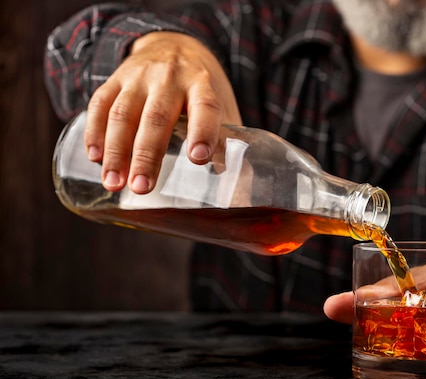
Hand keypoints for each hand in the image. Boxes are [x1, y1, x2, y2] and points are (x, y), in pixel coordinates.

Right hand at [84, 32, 241, 193]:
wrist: (174, 45)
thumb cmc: (202, 91)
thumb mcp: (222, 107)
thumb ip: (228, 142)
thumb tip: (236, 190)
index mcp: (203, 84)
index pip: (205, 106)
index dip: (203, 131)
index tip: (198, 158)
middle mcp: (170, 77)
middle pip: (157, 117)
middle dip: (147, 155)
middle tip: (142, 188)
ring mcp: (139, 77)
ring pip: (123, 113)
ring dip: (116, 151)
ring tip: (114, 183)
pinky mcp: (115, 79)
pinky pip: (99, 104)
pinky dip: (95, 132)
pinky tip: (94, 158)